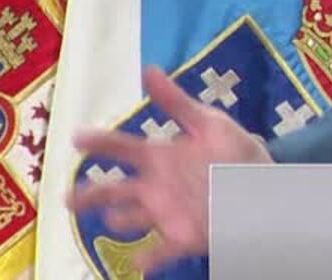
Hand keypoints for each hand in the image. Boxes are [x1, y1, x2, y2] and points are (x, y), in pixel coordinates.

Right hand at [65, 64, 270, 270]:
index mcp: (158, 156)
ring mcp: (166, 212)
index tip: (76, 137)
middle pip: (114, 190)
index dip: (98, 142)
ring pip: (131, 220)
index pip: (121, 147)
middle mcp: (154, 185)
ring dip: (121, 221)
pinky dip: (150, 258)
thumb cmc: (232, 152)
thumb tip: (149, 71)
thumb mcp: (207, 123)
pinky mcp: (183, 236)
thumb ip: (176, 102)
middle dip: (90, 194)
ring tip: (113, 219)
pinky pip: (162, 250)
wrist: (264, 185)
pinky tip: (139, 262)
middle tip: (67, 197)